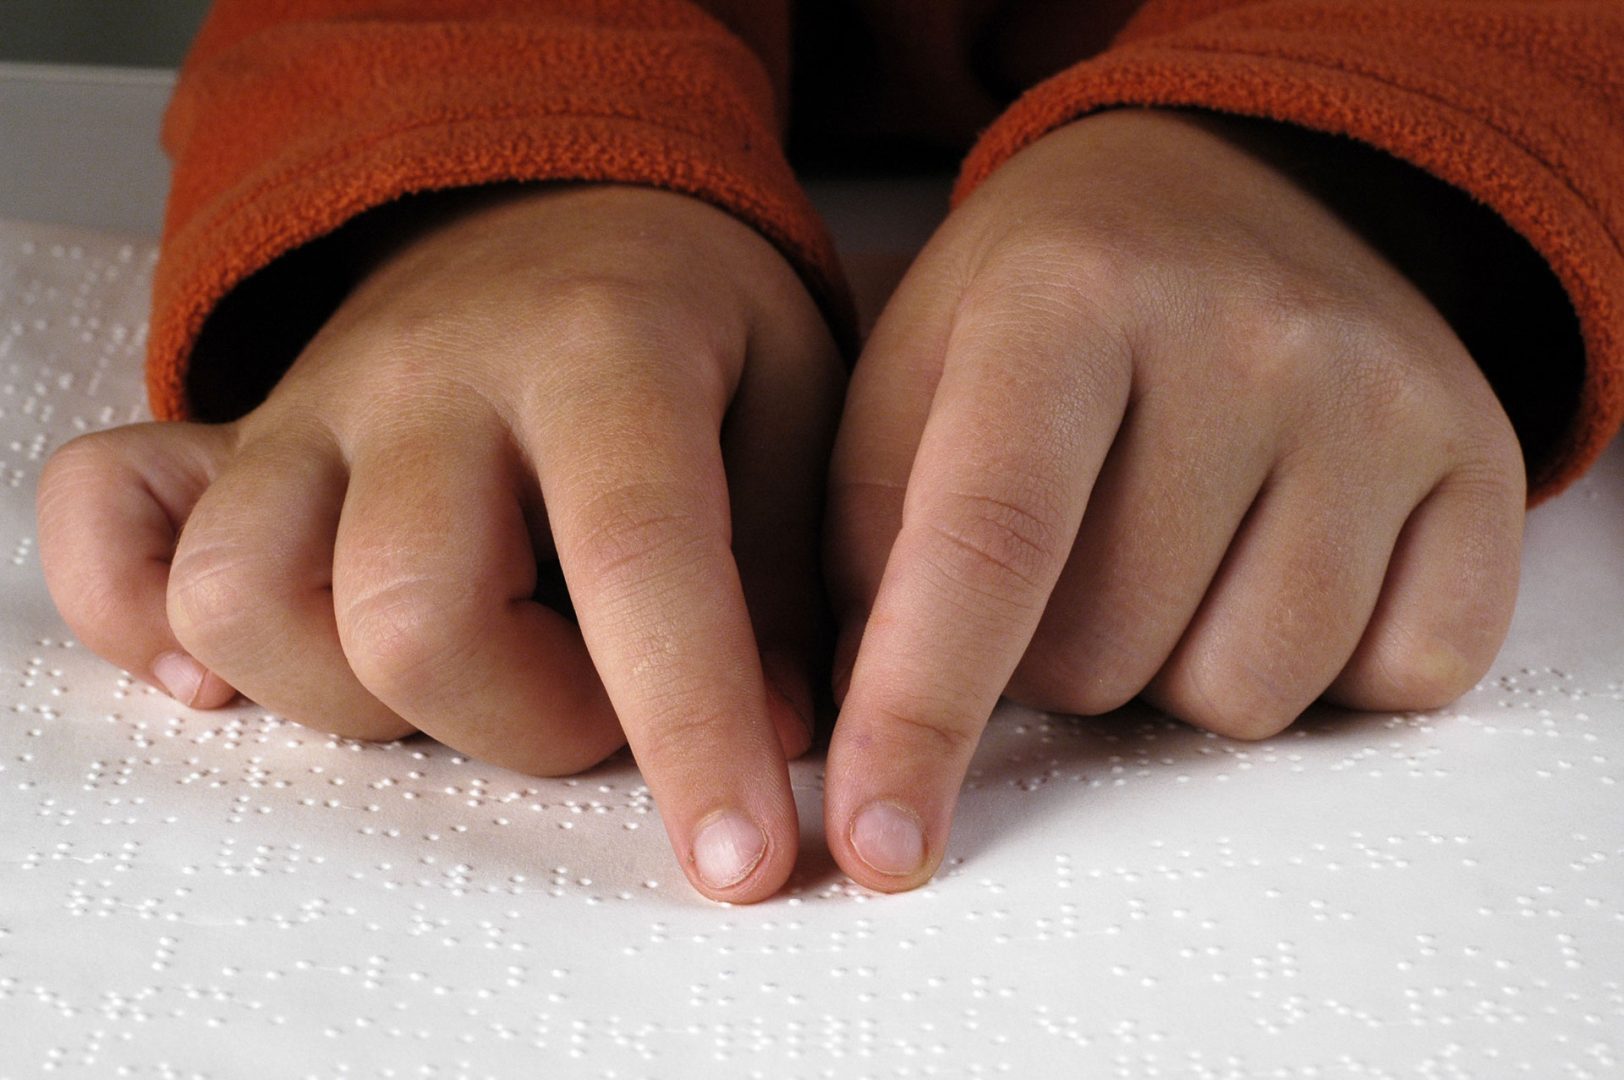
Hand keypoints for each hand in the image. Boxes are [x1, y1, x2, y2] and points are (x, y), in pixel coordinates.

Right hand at [37, 185, 843, 901]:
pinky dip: (141, 614)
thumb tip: (775, 737)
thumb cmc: (694, 318)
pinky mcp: (236, 435)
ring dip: (360, 700)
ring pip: (243, 601)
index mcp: (602, 350)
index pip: (635, 561)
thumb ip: (788, 572)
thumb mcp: (796, 405)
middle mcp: (432, 376)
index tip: (739, 861)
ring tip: (465, 669)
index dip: (691, 729)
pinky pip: (109, 520)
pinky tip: (247, 665)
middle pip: (411, 617)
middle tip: (602, 698)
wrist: (568, 198)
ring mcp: (313, 405)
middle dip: (527, 723)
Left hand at [823, 110, 1524, 890]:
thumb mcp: (907, 382)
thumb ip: (865, 552)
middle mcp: (1244, 331)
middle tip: (1069, 552)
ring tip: (1169, 549)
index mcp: (1066, 296)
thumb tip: (863, 749)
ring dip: (1175, 669)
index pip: (988, 542)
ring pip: (1245, 693)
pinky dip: (1319, 667)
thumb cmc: (1039, 313)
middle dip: (1051, 657)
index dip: (921, 712)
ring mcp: (1379, 395)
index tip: (882, 847)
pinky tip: (1277, 561)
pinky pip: (1397, 677)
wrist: (1223, 193)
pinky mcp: (1480, 461)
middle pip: (1107, 657)